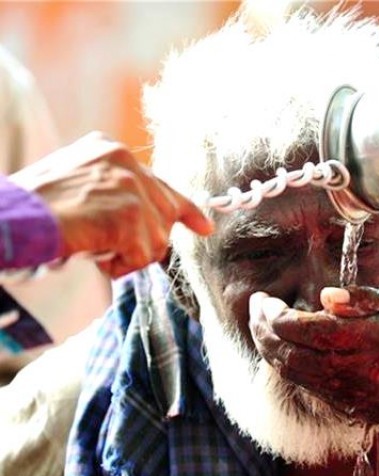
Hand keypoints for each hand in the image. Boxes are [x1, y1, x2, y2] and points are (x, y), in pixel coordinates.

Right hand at [10, 131, 213, 277]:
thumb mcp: (74, 184)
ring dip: (127, 255)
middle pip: (165, 214)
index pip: (160, 182)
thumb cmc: (30, 210)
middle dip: (147, 239)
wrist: (8, 220)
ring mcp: (130, 187)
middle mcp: (126, 161)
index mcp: (110, 151)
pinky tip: (93, 254)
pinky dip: (119, 265)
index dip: (183, 209)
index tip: (204, 226)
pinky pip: (142, 256)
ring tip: (90, 246)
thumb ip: (109, 191)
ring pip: (156, 240)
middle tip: (117, 248)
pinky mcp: (131, 215)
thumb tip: (143, 218)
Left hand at [249, 285, 378, 426]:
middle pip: (289, 351)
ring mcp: (345, 390)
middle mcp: (352, 368)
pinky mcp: (341, 403)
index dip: (276, 315)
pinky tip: (278, 345)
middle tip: (255, 306)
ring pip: (289, 370)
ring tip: (259, 323)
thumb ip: (362, 298)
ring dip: (266, 346)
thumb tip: (326, 296)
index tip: (265, 299)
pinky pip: (301, 383)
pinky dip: (281, 362)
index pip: (306, 329)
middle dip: (262, 328)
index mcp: (369, 338)